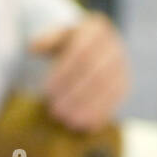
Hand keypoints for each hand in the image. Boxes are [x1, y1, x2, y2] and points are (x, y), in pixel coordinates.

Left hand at [31, 14, 130, 130]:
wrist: (93, 50)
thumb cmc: (68, 45)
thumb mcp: (57, 37)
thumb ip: (47, 40)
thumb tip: (33, 46)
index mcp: (96, 31)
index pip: (82, 52)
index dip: (64, 73)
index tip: (47, 91)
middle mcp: (113, 48)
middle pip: (96, 73)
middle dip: (74, 94)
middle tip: (54, 110)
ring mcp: (121, 68)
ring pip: (107, 89)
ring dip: (85, 107)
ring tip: (65, 120)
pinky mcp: (123, 86)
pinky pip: (114, 101)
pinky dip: (97, 114)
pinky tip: (81, 125)